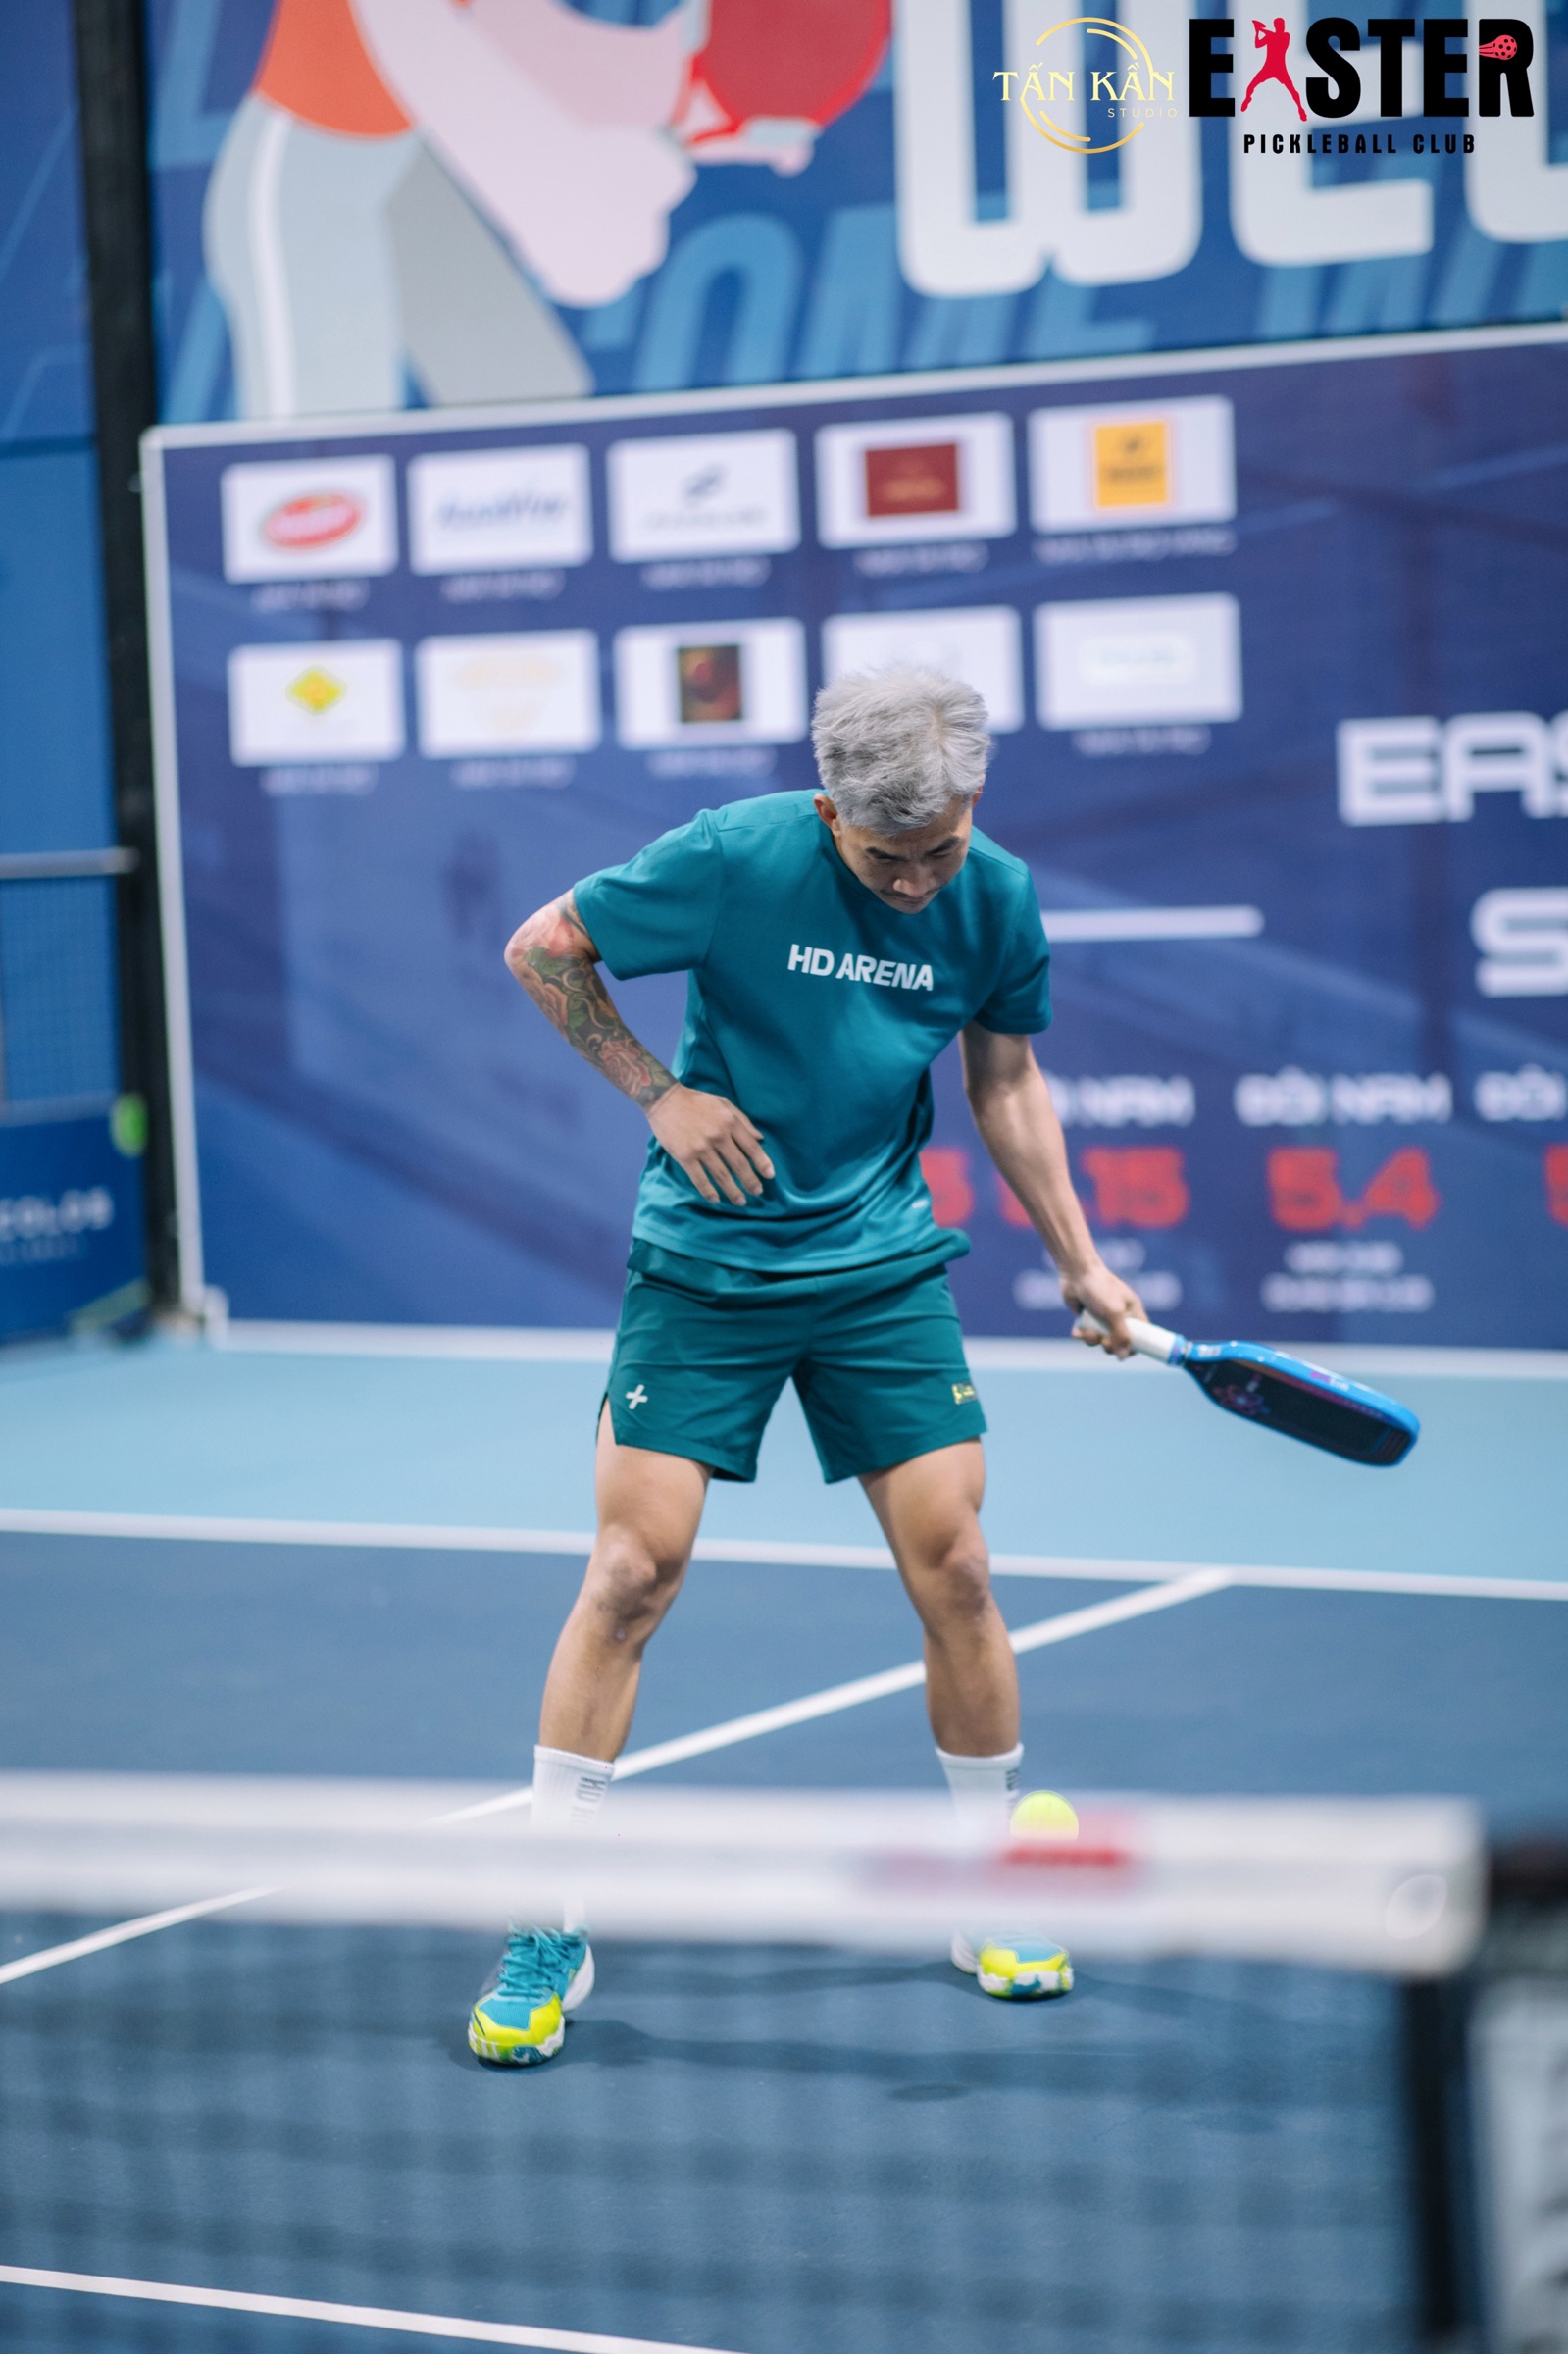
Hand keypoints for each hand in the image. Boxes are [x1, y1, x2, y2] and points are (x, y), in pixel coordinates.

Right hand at [647, 1084, 773, 1206]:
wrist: (665, 1100)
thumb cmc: (696, 1101)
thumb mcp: (723, 1103)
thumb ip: (743, 1120)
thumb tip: (760, 1138)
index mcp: (729, 1122)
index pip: (751, 1147)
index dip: (762, 1163)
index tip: (769, 1175)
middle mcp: (718, 1136)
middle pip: (739, 1165)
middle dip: (751, 1181)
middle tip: (757, 1192)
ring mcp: (701, 1148)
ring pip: (721, 1175)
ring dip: (733, 1191)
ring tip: (740, 1201)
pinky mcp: (685, 1157)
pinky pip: (699, 1179)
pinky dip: (708, 1191)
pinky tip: (715, 1199)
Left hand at [1060, 1261, 1145, 1357]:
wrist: (1076, 1272)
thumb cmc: (1100, 1289)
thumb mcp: (1114, 1313)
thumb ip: (1121, 1336)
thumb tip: (1123, 1357)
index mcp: (1132, 1312)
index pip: (1141, 1335)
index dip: (1136, 1346)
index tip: (1126, 1354)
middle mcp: (1119, 1315)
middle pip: (1119, 1342)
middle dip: (1110, 1346)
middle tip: (1104, 1342)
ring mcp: (1101, 1316)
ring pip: (1100, 1339)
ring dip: (1092, 1340)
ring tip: (1088, 1333)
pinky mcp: (1086, 1316)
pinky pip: (1085, 1333)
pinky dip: (1080, 1334)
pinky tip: (1077, 1331)